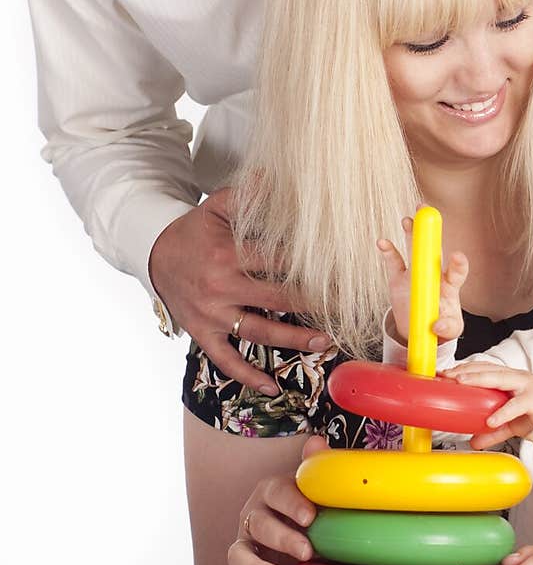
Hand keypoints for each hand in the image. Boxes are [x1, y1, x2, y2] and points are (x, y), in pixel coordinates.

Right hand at [148, 188, 331, 393]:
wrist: (153, 256)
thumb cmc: (194, 232)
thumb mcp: (217, 207)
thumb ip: (248, 195)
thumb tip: (277, 177)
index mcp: (229, 254)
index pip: (280, 261)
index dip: (312, 267)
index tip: (342, 272)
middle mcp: (221, 287)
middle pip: (278, 298)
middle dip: (315, 304)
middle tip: (347, 309)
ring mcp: (212, 314)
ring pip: (260, 331)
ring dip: (295, 339)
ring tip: (326, 342)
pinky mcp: (203, 333)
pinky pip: (226, 361)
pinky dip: (248, 376)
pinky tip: (272, 387)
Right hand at [226, 435, 327, 564]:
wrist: (288, 550)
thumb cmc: (306, 514)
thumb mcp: (313, 492)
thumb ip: (315, 469)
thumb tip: (317, 441)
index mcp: (272, 493)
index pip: (276, 490)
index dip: (292, 502)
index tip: (311, 516)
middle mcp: (254, 517)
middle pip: (259, 523)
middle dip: (282, 537)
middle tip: (307, 550)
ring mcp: (246, 547)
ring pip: (240, 555)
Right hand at [377, 216, 468, 344]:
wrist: (420, 328)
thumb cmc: (441, 324)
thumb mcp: (450, 330)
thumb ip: (447, 328)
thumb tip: (436, 326)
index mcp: (449, 285)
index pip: (457, 271)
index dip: (458, 263)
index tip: (457, 256)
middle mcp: (433, 273)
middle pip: (433, 249)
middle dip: (430, 231)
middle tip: (427, 213)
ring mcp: (415, 273)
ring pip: (413, 249)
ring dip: (410, 233)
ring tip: (408, 220)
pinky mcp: (398, 278)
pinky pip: (393, 262)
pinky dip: (388, 251)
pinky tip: (382, 242)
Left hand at [447, 361, 532, 448]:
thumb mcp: (508, 423)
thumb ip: (492, 432)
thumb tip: (473, 442)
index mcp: (508, 378)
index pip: (482, 367)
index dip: (463, 368)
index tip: (444, 372)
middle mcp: (515, 377)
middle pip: (487, 369)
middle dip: (466, 370)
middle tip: (447, 376)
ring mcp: (526, 385)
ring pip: (500, 378)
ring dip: (479, 379)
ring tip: (461, 383)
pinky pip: (516, 405)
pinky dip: (503, 412)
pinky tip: (491, 420)